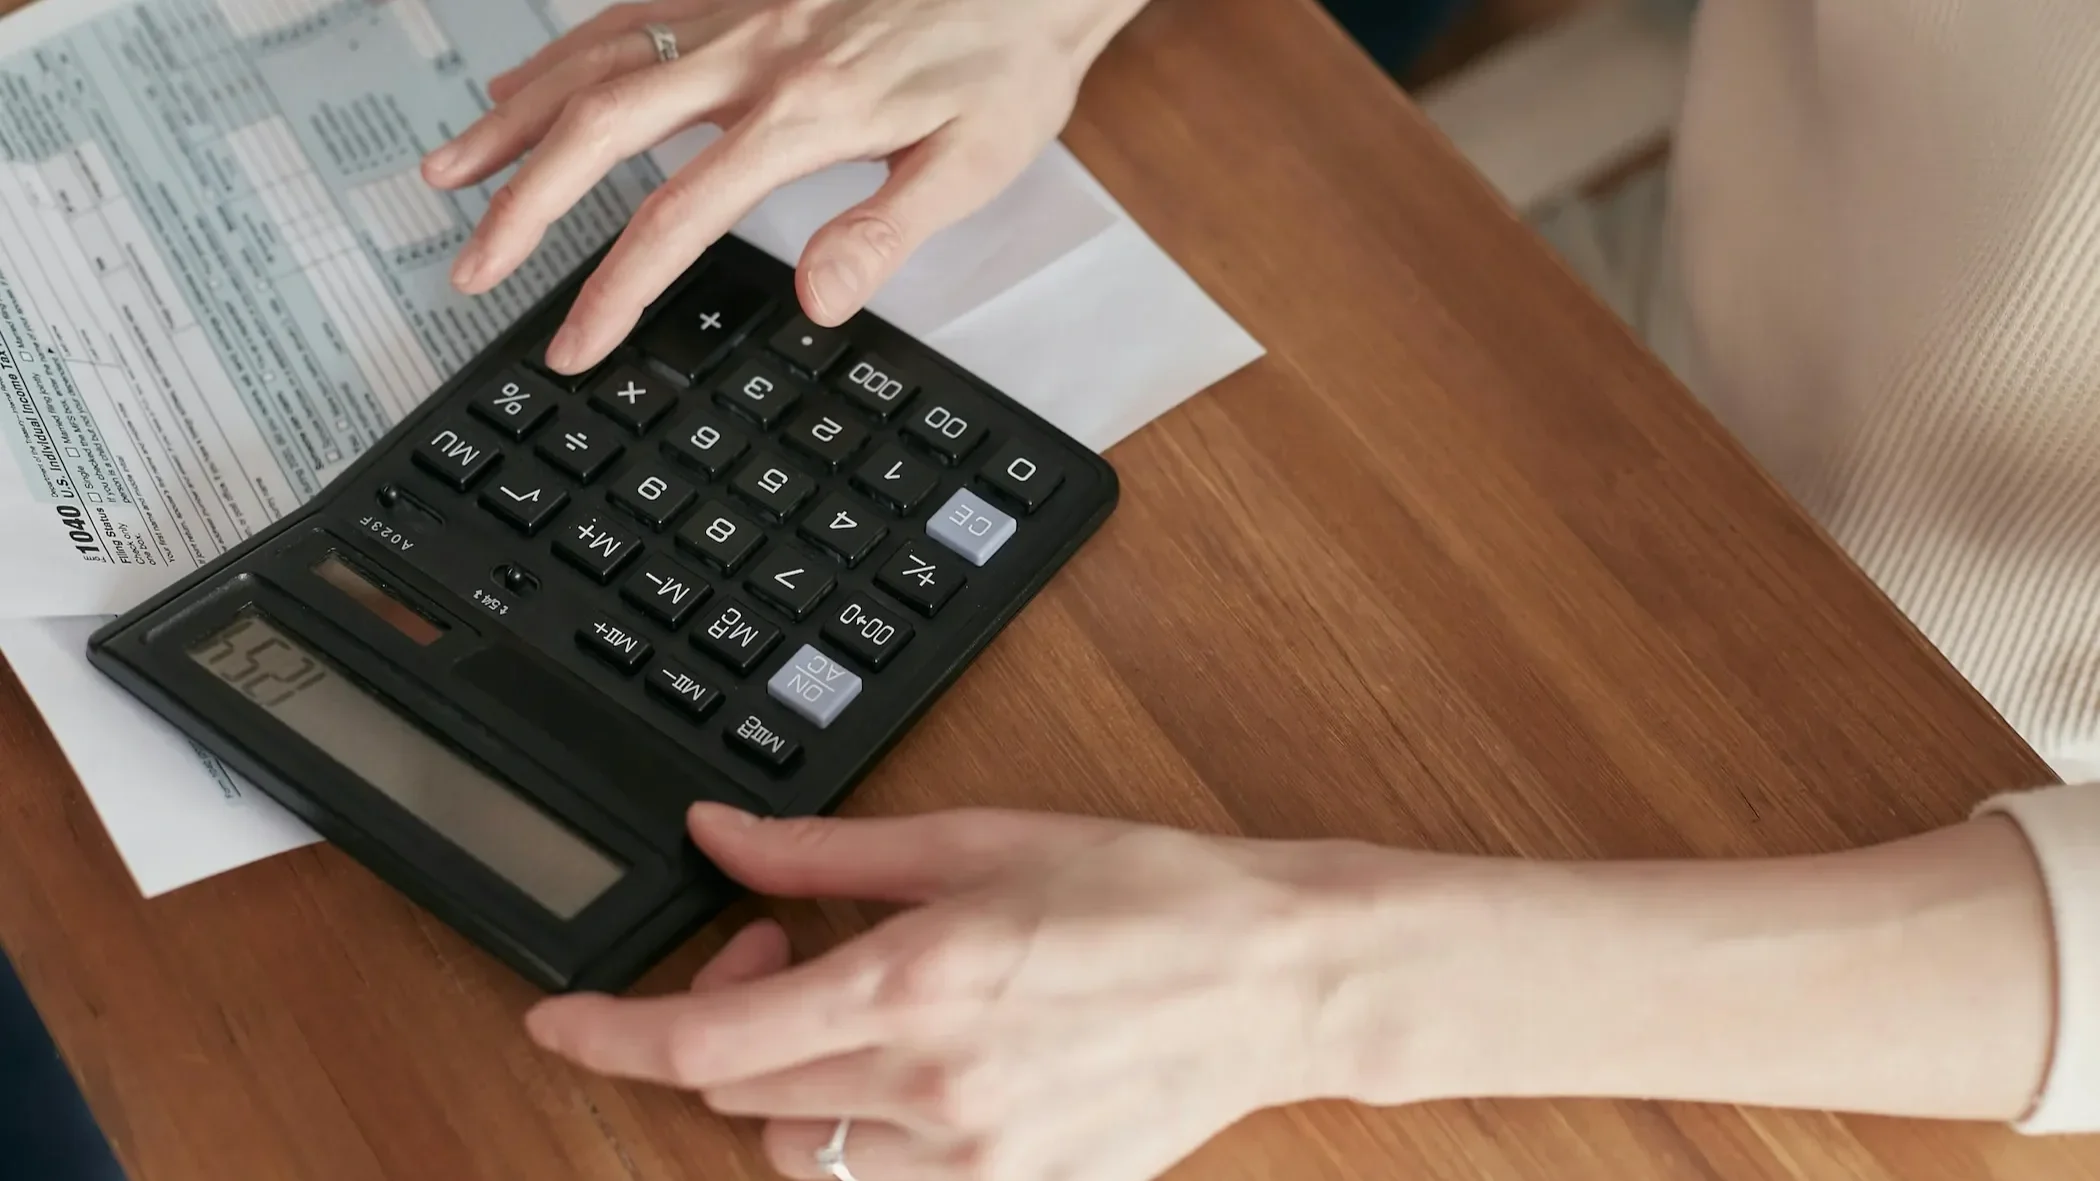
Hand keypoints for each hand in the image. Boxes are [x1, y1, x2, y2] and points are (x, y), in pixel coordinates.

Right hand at [422, 0, 1148, 373]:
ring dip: (514, 118)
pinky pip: (627, 9)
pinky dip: (562, 50)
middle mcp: (753, 53)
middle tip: (469, 269)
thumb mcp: (975, 163)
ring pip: (595, 58)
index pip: (677, 216)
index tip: (574, 346)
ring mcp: (739, 10)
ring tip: (447, 174)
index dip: (615, 291)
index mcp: (804, 113)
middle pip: (601, 128)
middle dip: (523, 206)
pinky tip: (521, 81)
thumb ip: (885, 231)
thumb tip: (817, 301)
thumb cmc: (1008, 64)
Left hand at [523, 804, 1360, 1180]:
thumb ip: (825, 852)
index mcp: (910, 986)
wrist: (1274, 978)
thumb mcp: (974, 842)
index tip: (558, 1020)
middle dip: (720, 1023)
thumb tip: (719, 838)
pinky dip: (861, 1131)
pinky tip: (915, 1069)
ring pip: (799, 1152)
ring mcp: (972, 1162)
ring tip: (855, 1013)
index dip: (606, 1037)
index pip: (702, 1044)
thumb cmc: (1145, 894)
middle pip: (739, 1096)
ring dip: (789, 1083)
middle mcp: (929, 1090)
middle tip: (772, 950)